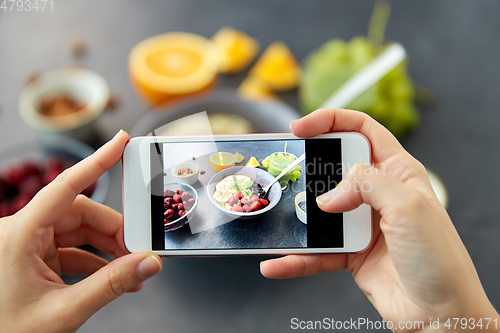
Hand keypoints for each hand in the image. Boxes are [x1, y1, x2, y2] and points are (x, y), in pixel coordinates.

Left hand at [0, 130, 161, 332]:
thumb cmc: (5, 332)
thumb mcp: (64, 310)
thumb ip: (112, 284)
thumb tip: (148, 264)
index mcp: (19, 235)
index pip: (65, 186)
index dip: (97, 161)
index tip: (120, 142)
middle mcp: (21, 232)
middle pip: (80, 213)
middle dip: (114, 230)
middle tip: (140, 248)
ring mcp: (27, 245)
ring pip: (78, 231)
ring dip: (108, 248)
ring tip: (131, 268)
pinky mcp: (33, 258)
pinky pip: (72, 249)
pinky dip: (95, 261)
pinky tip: (115, 276)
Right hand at [260, 109, 498, 329]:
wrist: (440, 314)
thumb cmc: (439, 258)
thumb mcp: (407, 206)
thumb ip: (366, 184)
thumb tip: (328, 197)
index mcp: (397, 172)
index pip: (361, 130)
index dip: (330, 121)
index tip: (300, 127)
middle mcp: (377, 194)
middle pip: (333, 167)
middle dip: (308, 168)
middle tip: (285, 171)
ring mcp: (361, 223)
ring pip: (319, 211)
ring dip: (297, 217)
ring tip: (277, 219)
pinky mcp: (350, 252)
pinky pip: (316, 250)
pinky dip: (296, 258)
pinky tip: (278, 262)